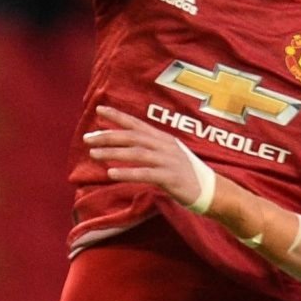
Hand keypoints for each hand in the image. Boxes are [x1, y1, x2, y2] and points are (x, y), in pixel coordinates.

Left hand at [84, 106, 207, 206]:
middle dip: (108, 136)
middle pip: (132, 137)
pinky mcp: (170, 178)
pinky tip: (111, 173)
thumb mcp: (170, 156)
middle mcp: (165, 146)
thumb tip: (130, 146)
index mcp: (164, 139)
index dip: (118, 116)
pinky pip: (145, 173)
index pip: (137, 124)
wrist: (213, 191)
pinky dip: (127, 172)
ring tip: (93, 154)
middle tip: (87, 138)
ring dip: (113, 152)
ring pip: (136, 153)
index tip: (98, 110)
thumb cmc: (188, 175)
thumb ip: (152, 149)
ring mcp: (168, 161)